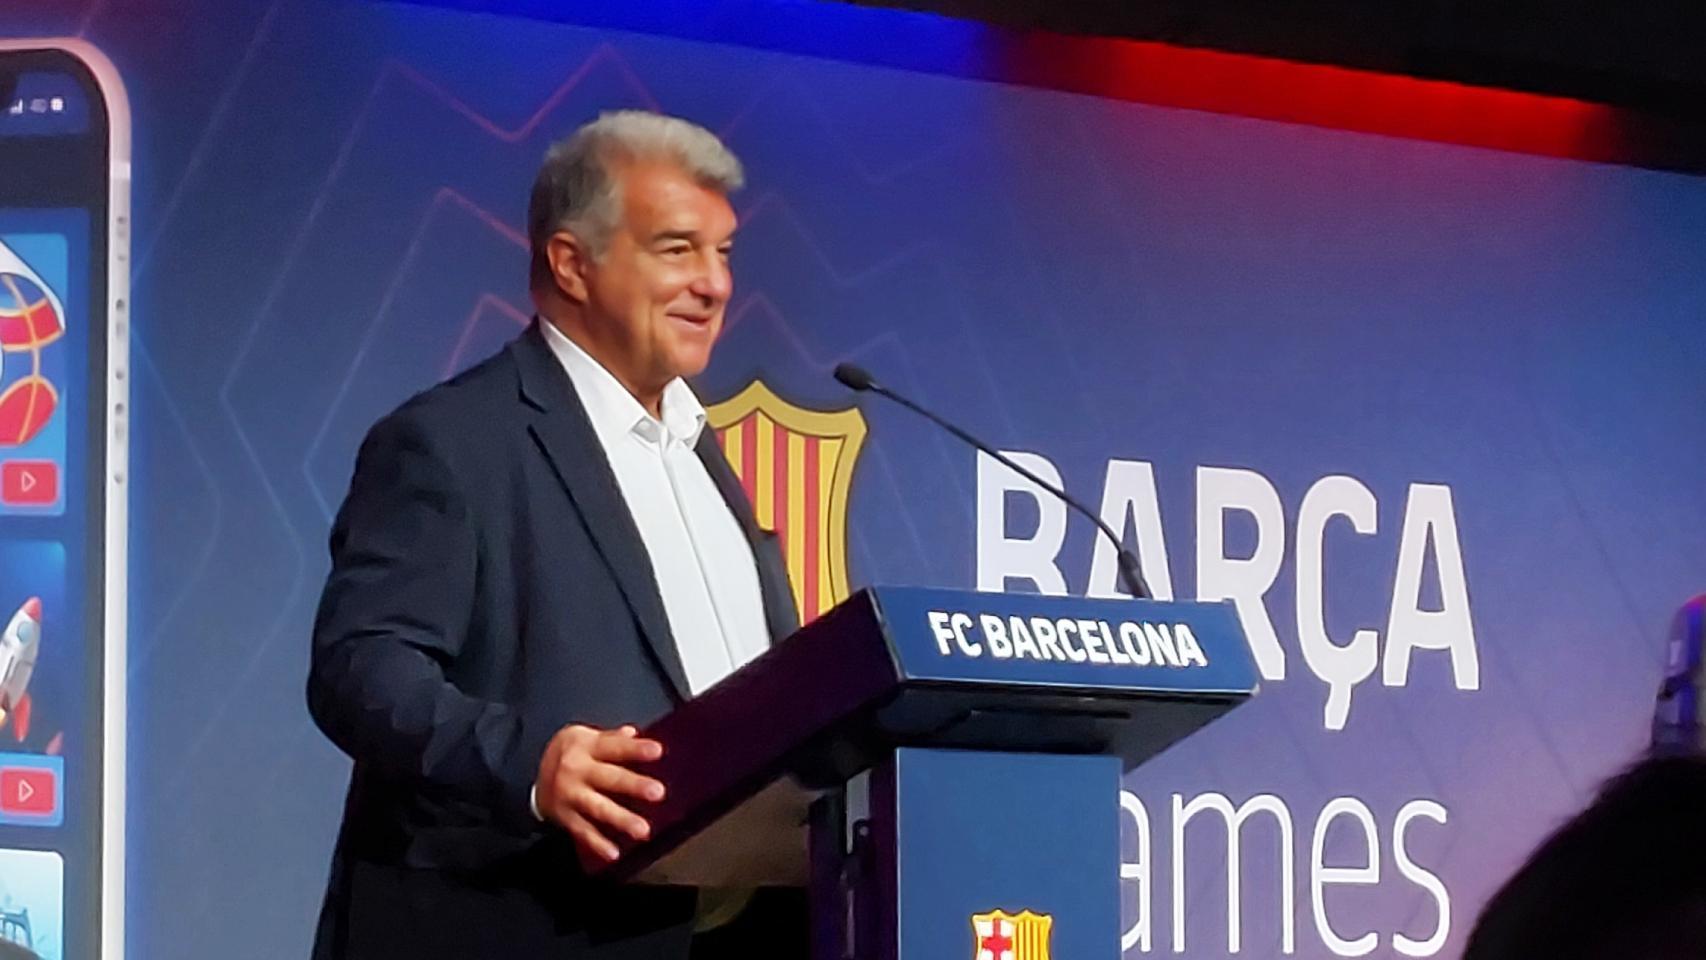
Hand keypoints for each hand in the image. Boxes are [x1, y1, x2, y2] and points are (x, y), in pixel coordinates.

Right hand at [534, 724, 665, 865]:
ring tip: (643, 830)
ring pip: (598, 808)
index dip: (635, 749)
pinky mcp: (564, 816)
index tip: (657, 751)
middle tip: (658, 792)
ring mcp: (570, 795)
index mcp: (586, 746)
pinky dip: (597, 844)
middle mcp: (577, 770)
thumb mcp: (584, 736)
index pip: (614, 746)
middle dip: (633, 785)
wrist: (528, 771)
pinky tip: (613, 853)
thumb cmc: (567, 752)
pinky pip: (582, 831)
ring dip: (621, 819)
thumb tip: (632, 733)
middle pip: (609, 778)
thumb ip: (610, 737)